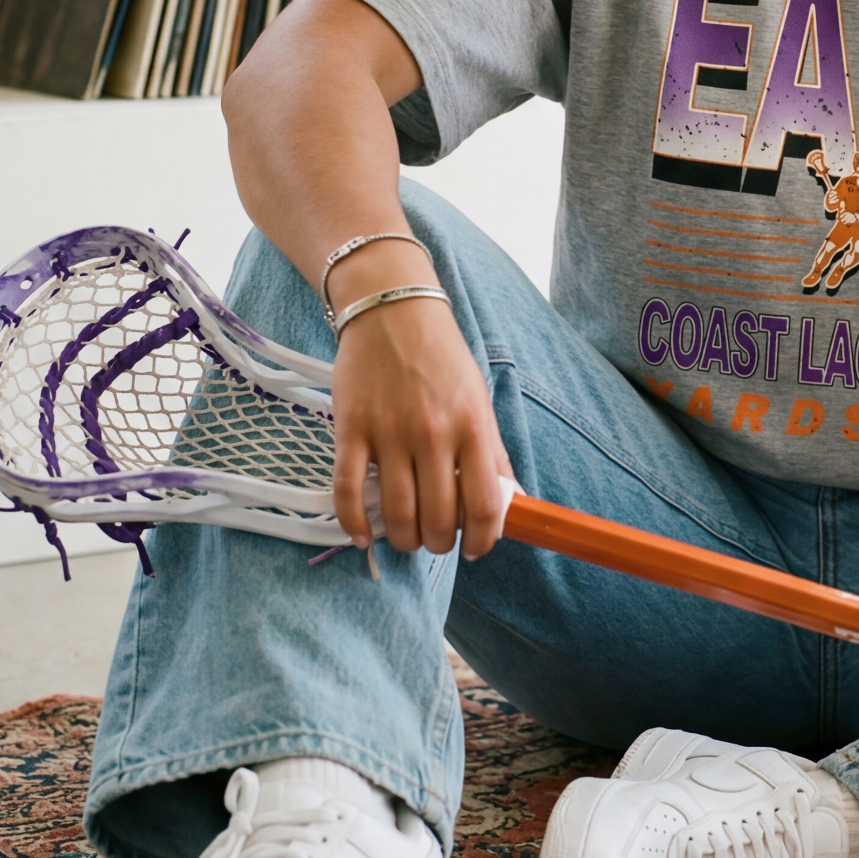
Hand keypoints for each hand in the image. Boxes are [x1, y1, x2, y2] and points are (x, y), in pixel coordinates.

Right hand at [327, 248, 513, 558]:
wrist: (391, 309)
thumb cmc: (441, 356)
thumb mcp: (479, 398)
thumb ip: (492, 451)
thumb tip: (511, 500)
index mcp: (472, 425)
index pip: (486, 504)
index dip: (484, 539)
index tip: (477, 549)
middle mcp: (434, 433)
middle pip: (440, 518)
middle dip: (439, 543)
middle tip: (436, 540)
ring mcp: (389, 433)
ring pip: (397, 514)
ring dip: (404, 539)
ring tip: (407, 537)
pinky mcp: (351, 429)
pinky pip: (347, 491)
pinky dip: (354, 523)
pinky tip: (364, 536)